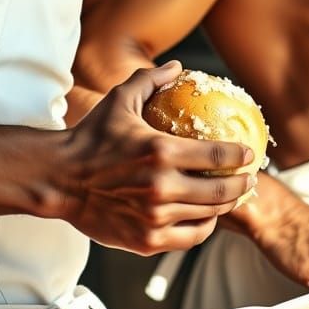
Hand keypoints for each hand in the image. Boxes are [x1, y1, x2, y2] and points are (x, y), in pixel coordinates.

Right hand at [57, 62, 255, 254]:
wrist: (59, 179)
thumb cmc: (90, 137)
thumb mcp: (119, 100)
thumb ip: (150, 79)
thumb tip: (177, 66)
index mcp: (159, 151)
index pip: (216, 156)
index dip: (240, 155)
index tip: (249, 152)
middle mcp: (161, 188)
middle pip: (219, 191)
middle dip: (242, 184)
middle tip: (249, 177)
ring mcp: (154, 218)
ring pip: (207, 216)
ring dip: (226, 205)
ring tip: (232, 195)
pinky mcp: (146, 241)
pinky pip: (189, 237)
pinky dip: (204, 226)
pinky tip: (207, 216)